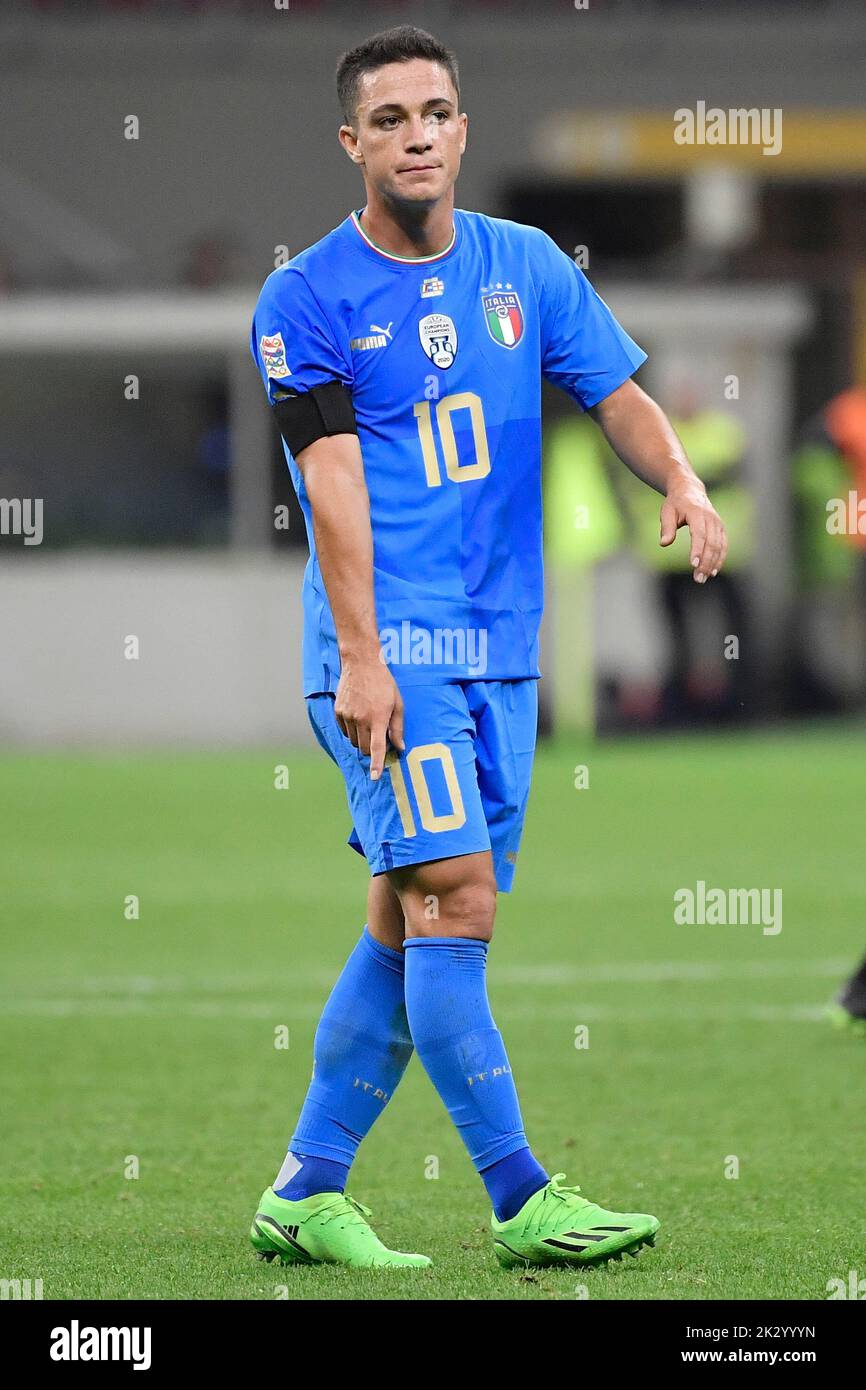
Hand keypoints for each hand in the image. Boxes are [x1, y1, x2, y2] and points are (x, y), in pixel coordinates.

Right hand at [334, 656, 404, 780]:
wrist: (361, 663)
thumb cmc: (383, 683)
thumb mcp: (397, 703)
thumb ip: (398, 728)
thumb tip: (400, 747)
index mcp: (377, 718)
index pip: (376, 748)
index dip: (376, 765)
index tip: (374, 777)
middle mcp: (360, 719)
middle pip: (365, 748)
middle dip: (372, 749)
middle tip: (380, 736)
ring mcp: (347, 716)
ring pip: (354, 741)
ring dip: (362, 739)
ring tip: (369, 721)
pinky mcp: (338, 712)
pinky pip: (345, 731)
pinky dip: (352, 730)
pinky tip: (359, 715)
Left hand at [660, 483, 726, 583]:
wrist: (690, 490)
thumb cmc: (675, 503)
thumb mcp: (667, 512)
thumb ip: (667, 528)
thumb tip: (664, 543)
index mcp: (697, 512)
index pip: (699, 534)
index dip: (698, 550)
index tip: (694, 565)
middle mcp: (710, 518)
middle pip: (711, 543)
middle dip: (706, 562)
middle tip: (698, 579)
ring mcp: (718, 523)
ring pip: (719, 546)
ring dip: (713, 563)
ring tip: (704, 578)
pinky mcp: (721, 528)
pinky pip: (723, 545)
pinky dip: (720, 558)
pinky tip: (714, 571)